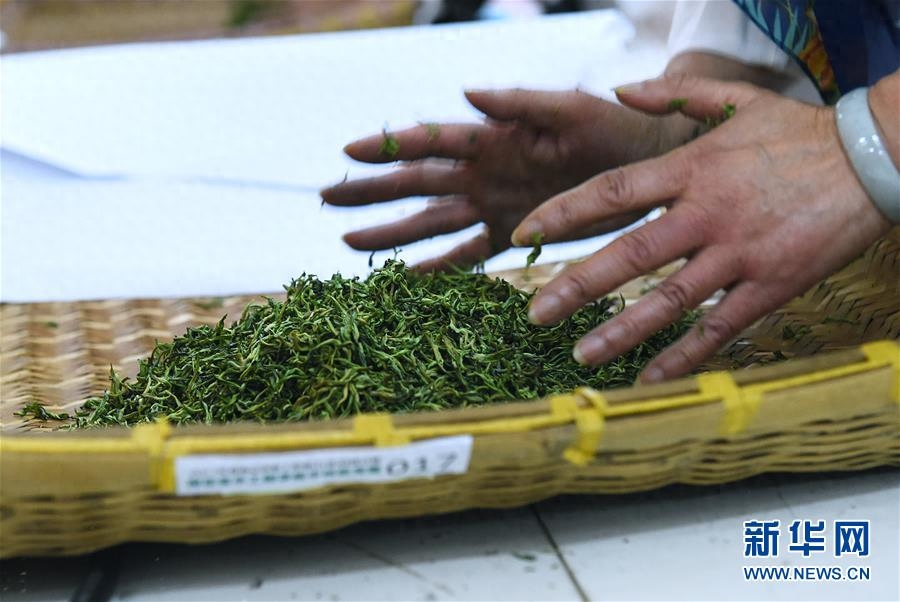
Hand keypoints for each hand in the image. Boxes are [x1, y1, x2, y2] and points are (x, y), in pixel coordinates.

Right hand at [321, 89, 670, 271]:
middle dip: (372, 191)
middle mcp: (484, 172)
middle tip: (326, 195)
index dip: (390, 147)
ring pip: (431, 222)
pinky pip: (467, 255)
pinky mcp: (512, 234)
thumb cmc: (612, 126)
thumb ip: (521, 102)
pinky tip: (408, 276)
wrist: (645, 164)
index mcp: (492, 139)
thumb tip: (466, 92)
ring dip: (391, 231)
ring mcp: (494, 205)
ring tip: (348, 239)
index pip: (431, 142)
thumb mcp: (570, 108)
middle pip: (417, 184)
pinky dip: (439, 267)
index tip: (348, 150)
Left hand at [513, 74, 891, 381]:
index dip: (563, 214)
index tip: (524, 235)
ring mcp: (739, 253)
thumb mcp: (735, 98)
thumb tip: (619, 89)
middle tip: (535, 314)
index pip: (611, 193)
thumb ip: (673, 92)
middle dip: (576, 286)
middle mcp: (707, 213)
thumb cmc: (798, 132)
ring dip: (620, 330)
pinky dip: (684, 356)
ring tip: (579, 354)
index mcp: (691, 168)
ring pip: (669, 300)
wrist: (874, 158)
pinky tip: (651, 378)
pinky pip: (720, 328)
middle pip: (629, 254)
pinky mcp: (772, 285)